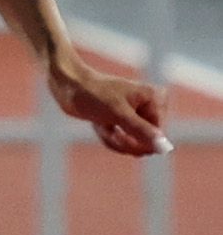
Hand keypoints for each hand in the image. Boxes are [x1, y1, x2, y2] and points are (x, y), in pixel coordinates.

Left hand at [48, 51, 169, 156]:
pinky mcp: (123, 120)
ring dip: (112, 139)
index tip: (119, 135)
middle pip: (144, 141)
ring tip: (102, 124)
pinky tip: (100, 125)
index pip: (156, 134)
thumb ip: (143, 131)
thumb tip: (165, 148)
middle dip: (123, 141)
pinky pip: (121, 140)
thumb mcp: (119, 114)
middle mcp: (150, 106)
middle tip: (109, 130)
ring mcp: (136, 114)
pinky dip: (108, 137)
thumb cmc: (94, 95)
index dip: (138, 142)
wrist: (67, 86)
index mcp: (156, 99)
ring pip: (131, 142)